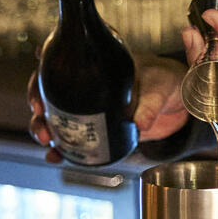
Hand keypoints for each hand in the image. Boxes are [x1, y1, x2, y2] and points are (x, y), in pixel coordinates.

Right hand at [27, 53, 189, 162]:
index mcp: (101, 64)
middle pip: (51, 91)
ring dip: (45, 128)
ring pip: (58, 115)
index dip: (43, 72)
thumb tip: (139, 125)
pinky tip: (56, 156)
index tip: (37, 90)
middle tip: (39, 120)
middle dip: (38, 105)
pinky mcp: (99, 127)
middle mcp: (91, 84)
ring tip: (47, 142)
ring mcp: (93, 106)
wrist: (180, 100)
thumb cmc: (167, 82)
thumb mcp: (160, 89)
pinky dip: (63, 147)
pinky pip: (75, 136)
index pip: (64, 62)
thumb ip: (150, 106)